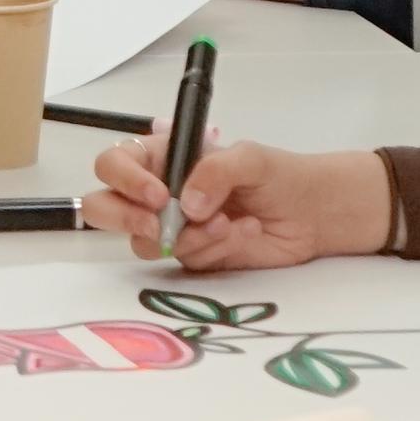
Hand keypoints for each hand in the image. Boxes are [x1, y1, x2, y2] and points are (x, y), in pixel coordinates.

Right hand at [84, 135, 392, 270]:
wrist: (313, 215)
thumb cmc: (280, 176)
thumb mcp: (251, 159)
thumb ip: (216, 171)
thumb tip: (186, 203)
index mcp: (163, 158)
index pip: (116, 163)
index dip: (125, 179)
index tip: (158, 195)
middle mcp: (159, 192)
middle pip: (106, 207)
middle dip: (126, 218)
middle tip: (159, 224)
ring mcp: (172, 228)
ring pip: (145, 242)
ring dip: (186, 237)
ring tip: (228, 224)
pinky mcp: (193, 256)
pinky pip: (183, 262)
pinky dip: (211, 250)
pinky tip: (242, 234)